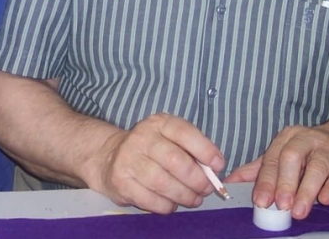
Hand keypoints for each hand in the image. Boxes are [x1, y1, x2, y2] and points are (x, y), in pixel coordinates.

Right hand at [87, 113, 223, 214]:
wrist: (110, 157)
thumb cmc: (150, 150)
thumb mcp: (169, 139)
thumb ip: (191, 150)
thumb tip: (214, 168)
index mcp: (158, 123)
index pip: (184, 132)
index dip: (205, 150)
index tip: (218, 166)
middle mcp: (141, 138)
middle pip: (176, 161)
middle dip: (197, 179)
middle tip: (206, 189)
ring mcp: (128, 159)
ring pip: (164, 183)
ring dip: (185, 195)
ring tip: (194, 199)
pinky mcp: (121, 182)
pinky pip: (151, 200)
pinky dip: (167, 206)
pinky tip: (172, 203)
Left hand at [224, 122, 328, 218]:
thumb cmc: (310, 152)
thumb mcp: (284, 155)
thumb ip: (259, 169)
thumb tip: (231, 181)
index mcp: (287, 138)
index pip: (272, 158)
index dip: (265, 181)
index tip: (260, 201)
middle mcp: (306, 139)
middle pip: (292, 157)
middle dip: (284, 183)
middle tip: (280, 205)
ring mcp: (328, 148)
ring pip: (317, 166)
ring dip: (306, 190)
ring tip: (299, 210)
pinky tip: (325, 199)